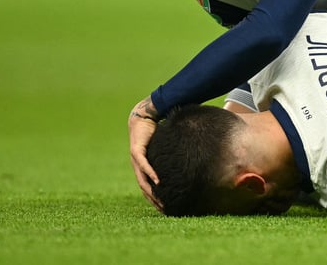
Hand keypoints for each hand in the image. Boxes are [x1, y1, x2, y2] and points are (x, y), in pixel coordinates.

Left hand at [129, 96, 162, 212]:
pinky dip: (151, 174)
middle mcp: (138, 166)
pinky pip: (144, 165)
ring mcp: (136, 160)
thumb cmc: (156, 131)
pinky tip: (157, 182)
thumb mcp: (165, 148)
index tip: (165, 208)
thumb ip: (173, 156)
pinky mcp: (136, 151)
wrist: (144, 116)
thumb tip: (190, 159)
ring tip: (161, 201)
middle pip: (144, 188)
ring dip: (151, 192)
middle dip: (154, 200)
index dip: (155, 199)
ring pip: (142, 180)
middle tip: (164, 210)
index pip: (148, 187)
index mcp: (144, 167)